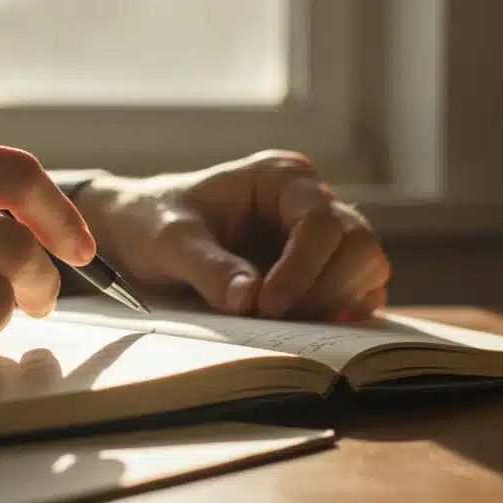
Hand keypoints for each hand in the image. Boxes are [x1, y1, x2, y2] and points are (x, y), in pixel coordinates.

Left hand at [73, 151, 389, 320]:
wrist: (136, 230)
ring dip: (333, 303)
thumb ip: (208, 267)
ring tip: (282, 323)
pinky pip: (356, 290)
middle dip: (324, 289)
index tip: (267, 305)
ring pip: (366, 267)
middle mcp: (308, 199)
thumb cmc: (151, 222)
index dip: (303, 268)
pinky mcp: (319, 267)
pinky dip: (339, 312)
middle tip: (274, 319)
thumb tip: (248, 300)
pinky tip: (302, 325)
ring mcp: (319, 234)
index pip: (321, 221)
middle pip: (358, 244)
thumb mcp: (168, 242)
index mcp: (278, 177)